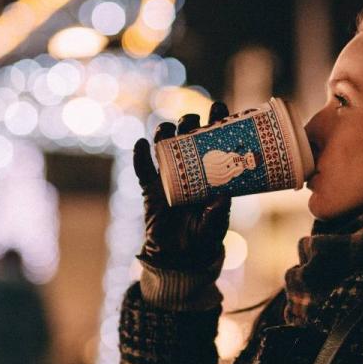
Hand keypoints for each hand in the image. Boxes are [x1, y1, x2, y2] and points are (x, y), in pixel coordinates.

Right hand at [134, 101, 230, 269]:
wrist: (179, 256)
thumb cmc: (202, 237)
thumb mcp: (214, 226)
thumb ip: (217, 213)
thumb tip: (223, 196)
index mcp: (209, 173)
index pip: (214, 142)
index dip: (216, 123)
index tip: (219, 107)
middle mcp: (188, 170)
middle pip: (187, 138)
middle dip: (189, 124)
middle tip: (192, 121)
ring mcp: (168, 177)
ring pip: (164, 148)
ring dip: (165, 134)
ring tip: (167, 129)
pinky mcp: (150, 189)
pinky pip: (143, 170)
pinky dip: (140, 156)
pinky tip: (140, 144)